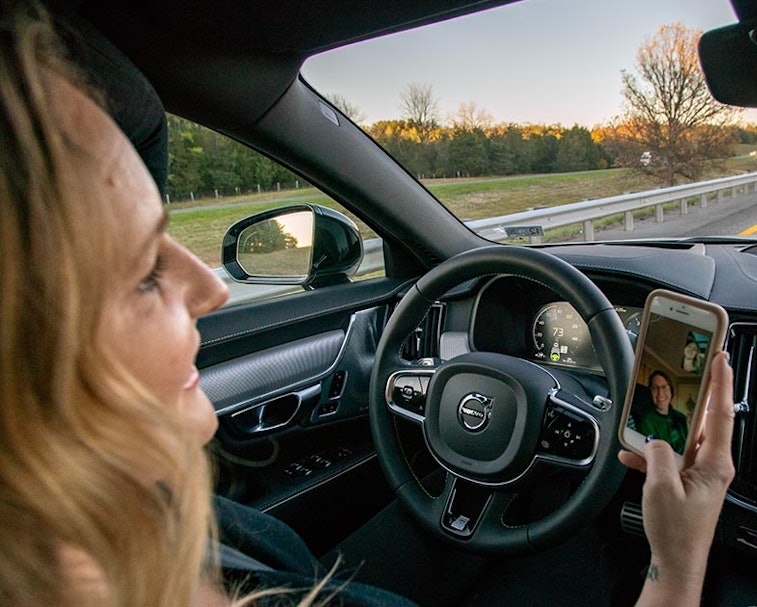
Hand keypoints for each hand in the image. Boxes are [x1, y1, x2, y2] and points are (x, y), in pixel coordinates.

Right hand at [619, 350, 734, 605]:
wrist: (676, 560)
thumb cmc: (677, 531)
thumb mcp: (661, 488)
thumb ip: (658, 454)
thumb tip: (654, 438)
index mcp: (715, 464)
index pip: (722, 414)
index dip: (721, 384)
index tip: (721, 359)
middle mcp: (712, 465)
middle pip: (706, 419)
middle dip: (697, 394)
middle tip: (692, 368)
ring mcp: (700, 472)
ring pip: (684, 436)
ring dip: (665, 426)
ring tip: (650, 413)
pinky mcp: (686, 480)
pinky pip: (669, 455)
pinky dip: (651, 451)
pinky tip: (632, 454)